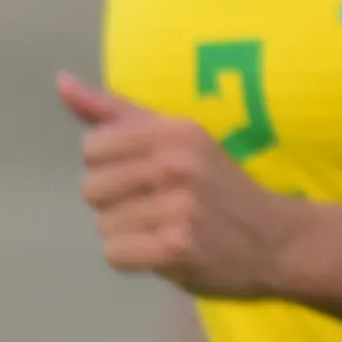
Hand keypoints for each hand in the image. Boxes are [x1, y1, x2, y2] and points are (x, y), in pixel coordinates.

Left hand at [60, 74, 300, 298]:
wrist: (280, 240)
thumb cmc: (220, 187)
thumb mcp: (177, 138)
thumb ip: (117, 113)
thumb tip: (61, 82)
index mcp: (175, 130)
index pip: (92, 148)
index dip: (111, 168)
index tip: (147, 177)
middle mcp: (177, 164)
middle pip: (91, 188)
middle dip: (115, 203)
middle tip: (158, 208)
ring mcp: (179, 207)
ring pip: (103, 224)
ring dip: (127, 234)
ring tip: (164, 230)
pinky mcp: (177, 248)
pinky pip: (115, 253)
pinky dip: (134, 259)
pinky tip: (164, 252)